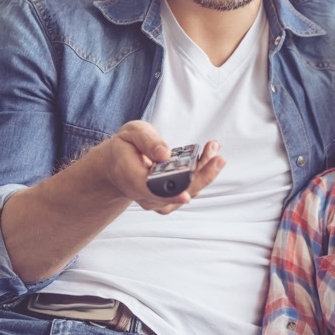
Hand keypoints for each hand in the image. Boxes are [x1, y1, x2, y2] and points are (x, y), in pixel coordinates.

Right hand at [103, 121, 225, 213]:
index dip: (171, 194)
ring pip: (187, 192)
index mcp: (131, 178)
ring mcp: (158, 200)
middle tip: (217, 158)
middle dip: (200, 176)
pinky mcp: (169, 199)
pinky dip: (202, 174)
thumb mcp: (132, 134)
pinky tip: (210, 156)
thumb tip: (164, 153)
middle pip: (177, 194)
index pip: (152, 191)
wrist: (118, 164)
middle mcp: (145, 195)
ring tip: (214, 150)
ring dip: (205, 172)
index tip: (186, 193)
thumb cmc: (125, 148)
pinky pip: (189, 190)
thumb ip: (148, 141)